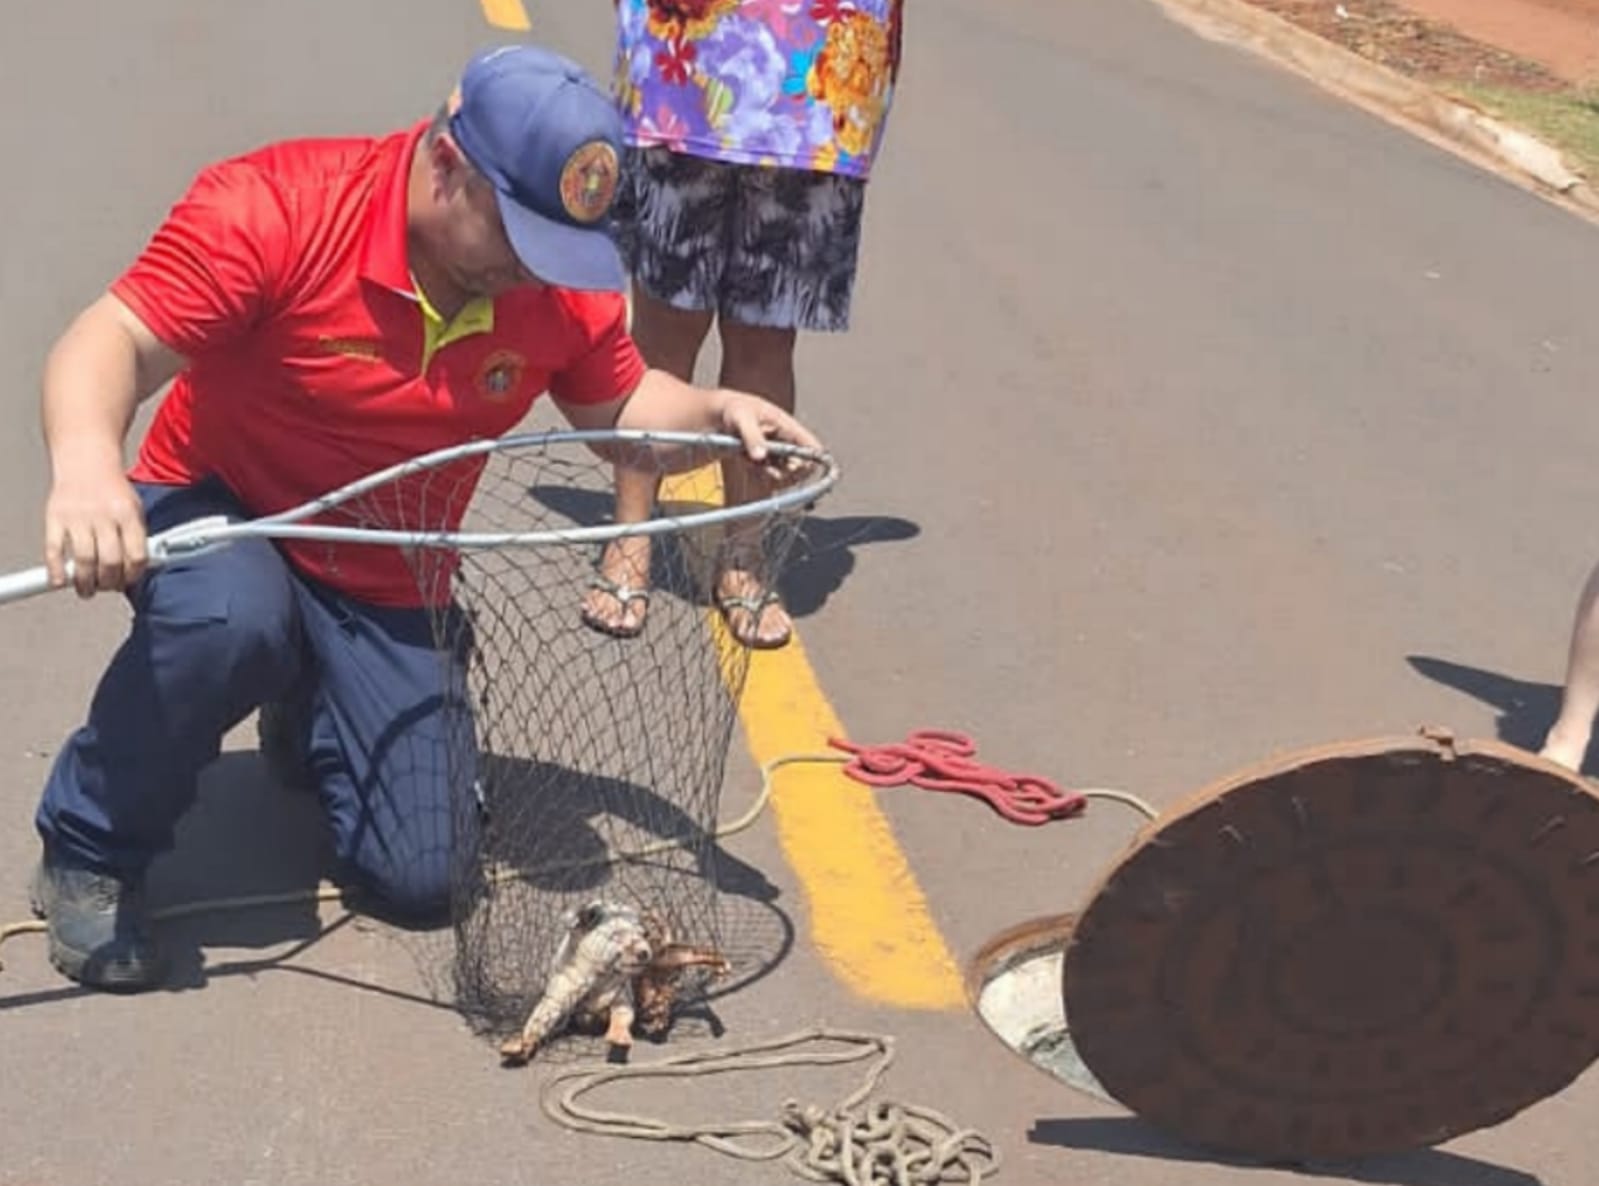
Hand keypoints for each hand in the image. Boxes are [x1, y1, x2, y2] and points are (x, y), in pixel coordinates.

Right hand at [43, 459, 147, 597]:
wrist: (86, 460)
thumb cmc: (112, 489)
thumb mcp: (135, 508)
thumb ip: (137, 536)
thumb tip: (138, 568)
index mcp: (128, 514)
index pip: (137, 555)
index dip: (134, 575)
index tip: (128, 582)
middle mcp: (104, 516)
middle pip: (110, 560)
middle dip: (110, 582)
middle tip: (107, 587)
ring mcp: (78, 517)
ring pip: (84, 559)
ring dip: (86, 582)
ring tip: (87, 590)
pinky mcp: (55, 517)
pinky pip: (54, 549)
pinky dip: (56, 569)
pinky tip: (61, 581)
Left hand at [717, 392, 824, 484]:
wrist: (718, 414)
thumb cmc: (734, 408)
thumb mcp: (742, 418)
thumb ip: (752, 436)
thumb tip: (761, 456)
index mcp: (788, 427)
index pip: (812, 446)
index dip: (811, 460)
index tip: (795, 468)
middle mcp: (786, 442)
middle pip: (801, 466)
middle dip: (787, 472)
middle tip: (767, 469)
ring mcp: (776, 454)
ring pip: (785, 475)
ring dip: (771, 475)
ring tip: (753, 463)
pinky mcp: (765, 463)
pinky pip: (769, 478)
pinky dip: (759, 475)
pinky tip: (748, 464)